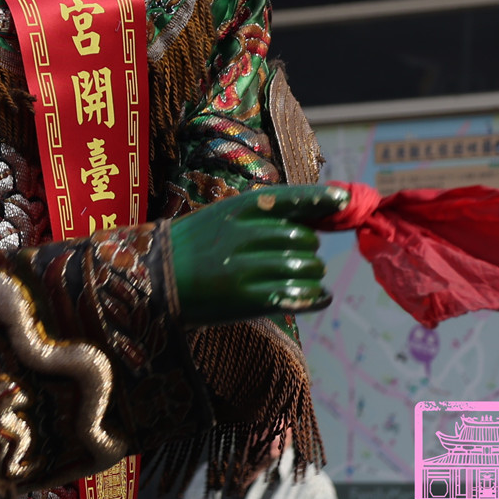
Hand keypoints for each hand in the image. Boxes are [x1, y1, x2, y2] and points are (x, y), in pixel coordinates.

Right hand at [168, 184, 348, 325]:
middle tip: (296, 257)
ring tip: (300, 279)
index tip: (343, 201)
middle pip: (305, 239)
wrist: (154, 278)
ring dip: (311, 275)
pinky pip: (300, 296)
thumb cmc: (195, 246)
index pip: (291, 199)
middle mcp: (245, 235)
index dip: (321, 200)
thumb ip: (264, 216)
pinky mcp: (248, 299)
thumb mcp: (223, 217)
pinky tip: (319, 297)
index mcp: (239, 209)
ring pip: (307, 268)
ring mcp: (246, 268)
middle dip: (308, 249)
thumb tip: (314, 220)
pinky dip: (317, 297)